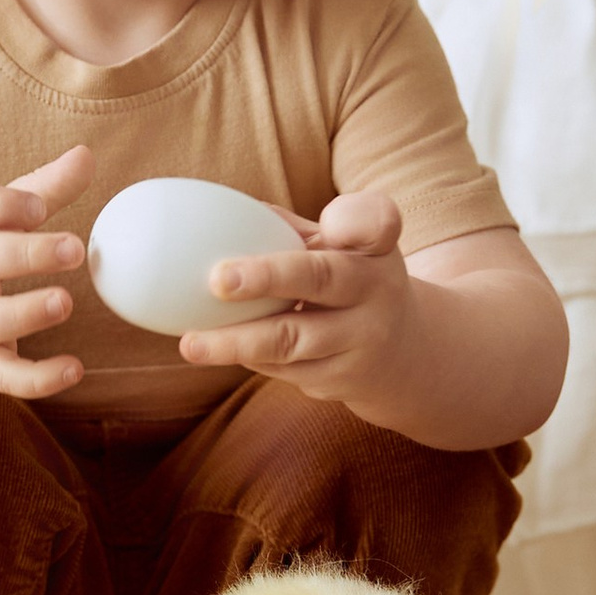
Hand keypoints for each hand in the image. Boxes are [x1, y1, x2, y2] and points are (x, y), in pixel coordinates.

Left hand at [178, 189, 411, 399]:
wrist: (403, 355)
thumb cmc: (352, 283)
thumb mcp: (343, 250)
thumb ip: (292, 231)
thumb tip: (217, 214)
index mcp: (376, 247)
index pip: (374, 222)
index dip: (351, 221)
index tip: (326, 224)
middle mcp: (377, 291)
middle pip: (321, 279)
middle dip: (268, 278)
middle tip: (218, 280)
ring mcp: (361, 340)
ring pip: (292, 340)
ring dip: (236, 343)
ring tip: (191, 345)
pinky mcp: (341, 380)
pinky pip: (283, 369)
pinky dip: (247, 358)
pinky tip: (216, 351)